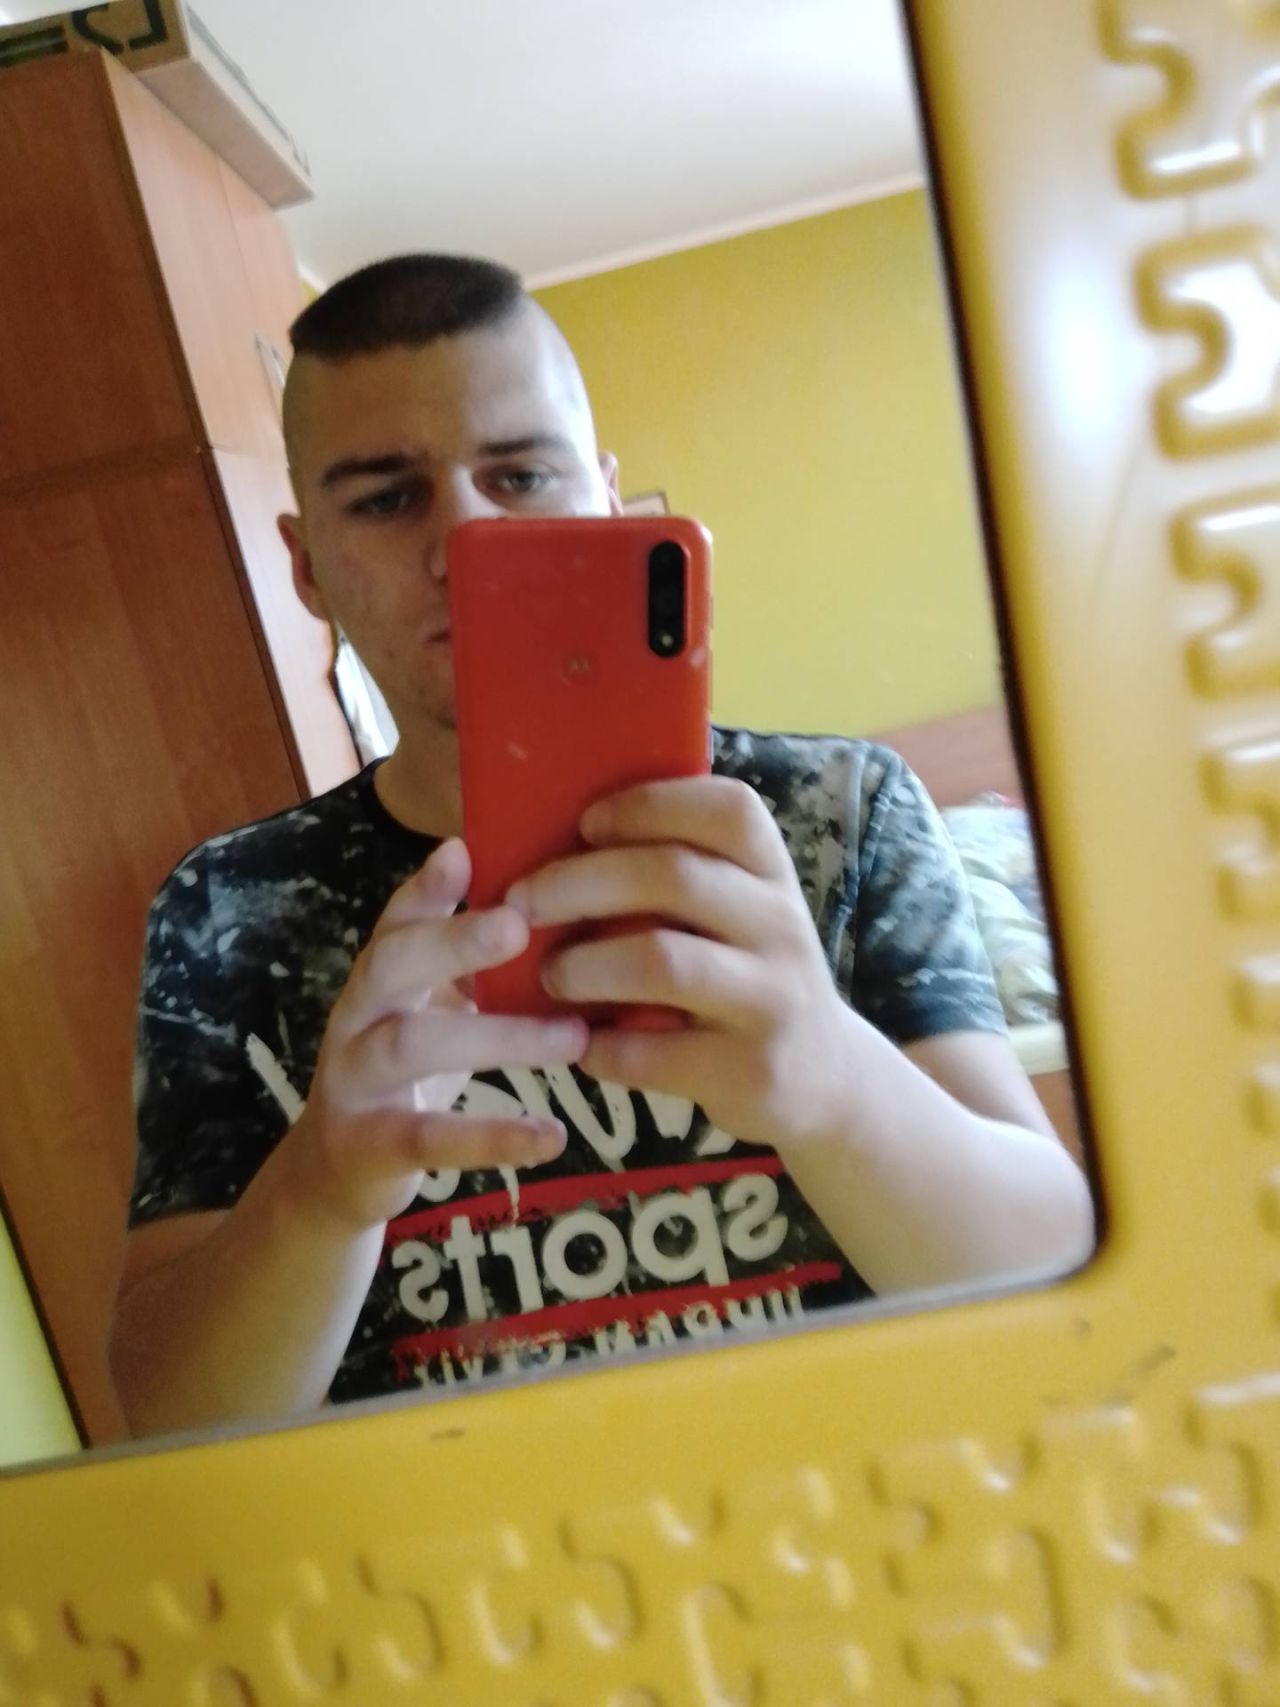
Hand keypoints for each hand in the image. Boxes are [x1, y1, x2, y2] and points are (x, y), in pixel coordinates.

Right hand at [282, 839, 587, 1231]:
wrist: (337, 1172)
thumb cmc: (406, 1072)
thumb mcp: (431, 1009)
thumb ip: (471, 965)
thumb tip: (558, 905)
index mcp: (379, 977)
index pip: (397, 919)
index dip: (425, 886)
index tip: (463, 850)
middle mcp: (356, 1017)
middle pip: (390, 963)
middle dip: (451, 940)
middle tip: (518, 925)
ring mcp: (354, 1081)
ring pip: (411, 1045)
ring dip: (498, 1038)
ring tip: (573, 1038)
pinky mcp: (370, 1146)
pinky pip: (430, 1138)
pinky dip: (492, 1138)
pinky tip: (552, 1135)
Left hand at [504, 777, 854, 1150]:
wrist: (826, 1077)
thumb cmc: (750, 975)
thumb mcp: (742, 911)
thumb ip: (683, 874)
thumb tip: (560, 840)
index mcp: (772, 873)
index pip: (728, 809)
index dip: (648, 805)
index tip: (586, 823)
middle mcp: (780, 926)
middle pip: (674, 876)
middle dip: (580, 882)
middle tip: (522, 902)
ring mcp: (769, 1000)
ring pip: (662, 961)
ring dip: (584, 966)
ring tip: (550, 976)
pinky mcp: (747, 1070)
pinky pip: (653, 1053)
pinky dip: (601, 1047)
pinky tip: (581, 1043)